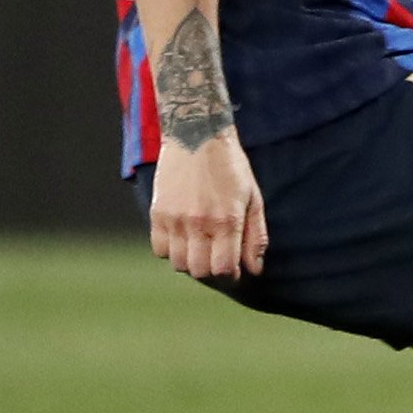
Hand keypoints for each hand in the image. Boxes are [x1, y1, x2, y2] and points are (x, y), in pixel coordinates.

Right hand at [149, 132, 267, 284]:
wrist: (197, 137)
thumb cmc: (232, 168)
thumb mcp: (253, 199)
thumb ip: (256, 236)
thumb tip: (255, 270)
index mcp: (227, 220)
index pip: (224, 268)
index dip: (231, 276)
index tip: (235, 270)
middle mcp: (199, 223)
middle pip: (199, 271)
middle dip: (211, 271)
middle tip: (218, 258)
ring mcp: (174, 219)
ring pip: (178, 263)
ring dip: (191, 261)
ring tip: (201, 246)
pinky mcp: (157, 213)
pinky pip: (158, 249)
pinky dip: (170, 250)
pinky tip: (183, 237)